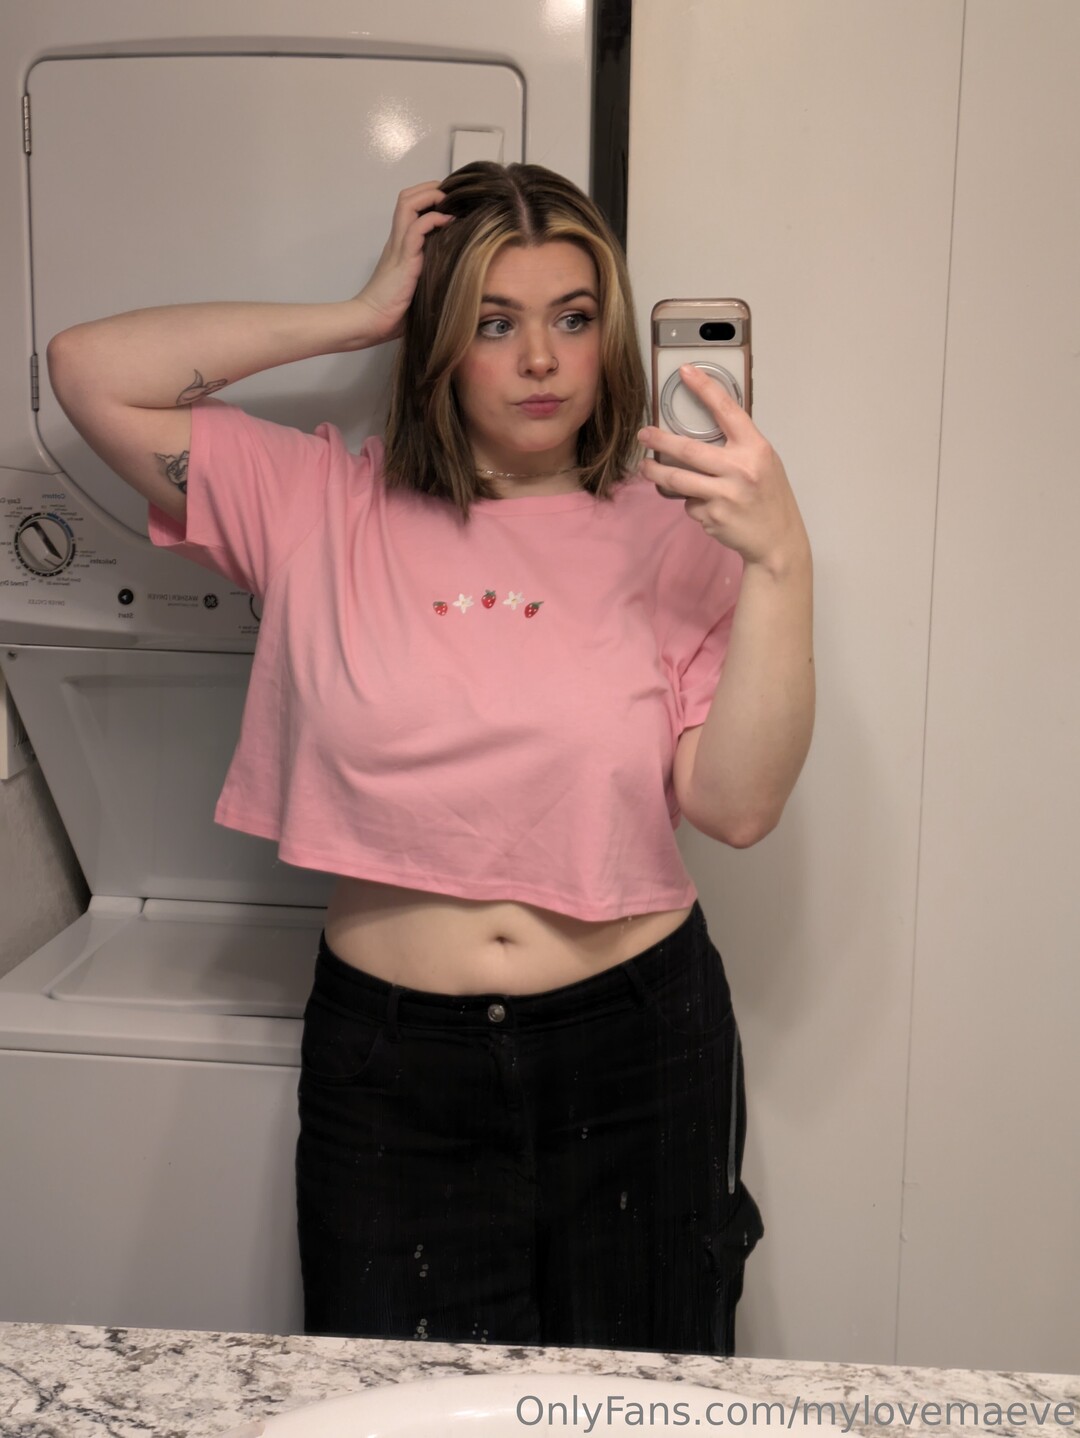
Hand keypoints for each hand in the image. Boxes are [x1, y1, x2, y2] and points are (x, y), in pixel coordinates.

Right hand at [352, 182, 454, 343]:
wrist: (369, 322)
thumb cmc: (390, 313)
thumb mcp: (414, 289)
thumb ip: (427, 277)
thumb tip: (454, 282)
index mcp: (399, 247)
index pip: (409, 208)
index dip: (428, 198)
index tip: (449, 202)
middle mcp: (397, 241)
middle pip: (407, 198)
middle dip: (430, 189)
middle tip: (451, 194)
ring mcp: (398, 247)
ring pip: (408, 204)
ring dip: (431, 196)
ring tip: (450, 202)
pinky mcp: (403, 258)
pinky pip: (417, 227)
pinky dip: (434, 219)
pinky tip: (448, 223)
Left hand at [638, 366, 808, 575]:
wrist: (777, 540)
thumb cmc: (770, 497)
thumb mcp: (763, 462)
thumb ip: (738, 445)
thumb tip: (704, 426)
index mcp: (755, 449)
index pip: (727, 411)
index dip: (705, 388)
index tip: (686, 372)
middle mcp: (740, 470)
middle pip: (687, 450)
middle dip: (659, 441)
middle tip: (644, 434)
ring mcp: (724, 496)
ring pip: (676, 480)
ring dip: (655, 473)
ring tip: (647, 467)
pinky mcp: (711, 517)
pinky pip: (688, 503)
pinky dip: (691, 502)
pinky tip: (707, 506)